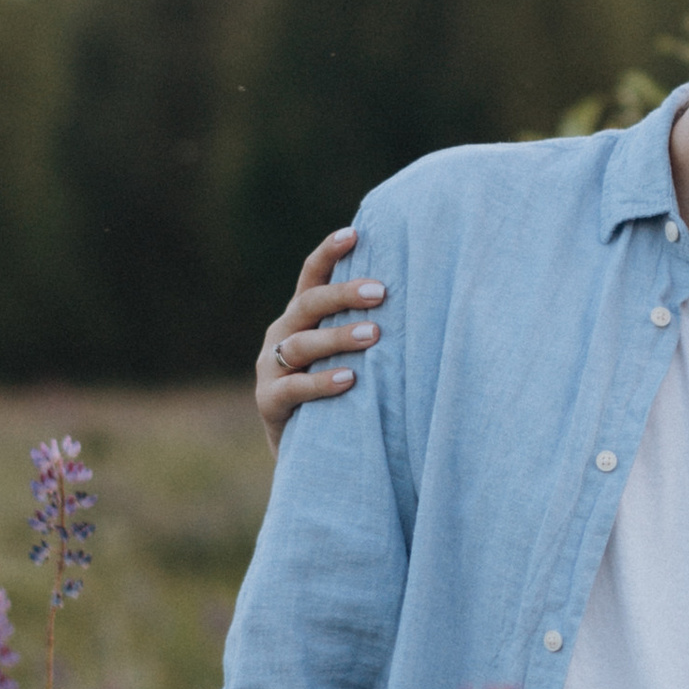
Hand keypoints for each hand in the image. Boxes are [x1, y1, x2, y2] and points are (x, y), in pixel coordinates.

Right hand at [257, 230, 388, 453]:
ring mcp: (269, 368)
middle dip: (343, 294)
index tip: (355, 233)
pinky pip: (293, 388)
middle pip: (308, 304)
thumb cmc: (341, 393)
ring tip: (373, 335)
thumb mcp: (349, 354)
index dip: (329, 252)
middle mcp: (281, 335)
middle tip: (381, 292)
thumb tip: (420, 294)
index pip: (311, 276)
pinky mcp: (268, 403)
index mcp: (300, 317)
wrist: (310, 455)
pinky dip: (321, 383)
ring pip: (301, 344)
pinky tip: (349, 380)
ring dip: (338, 338)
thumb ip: (365, 325)